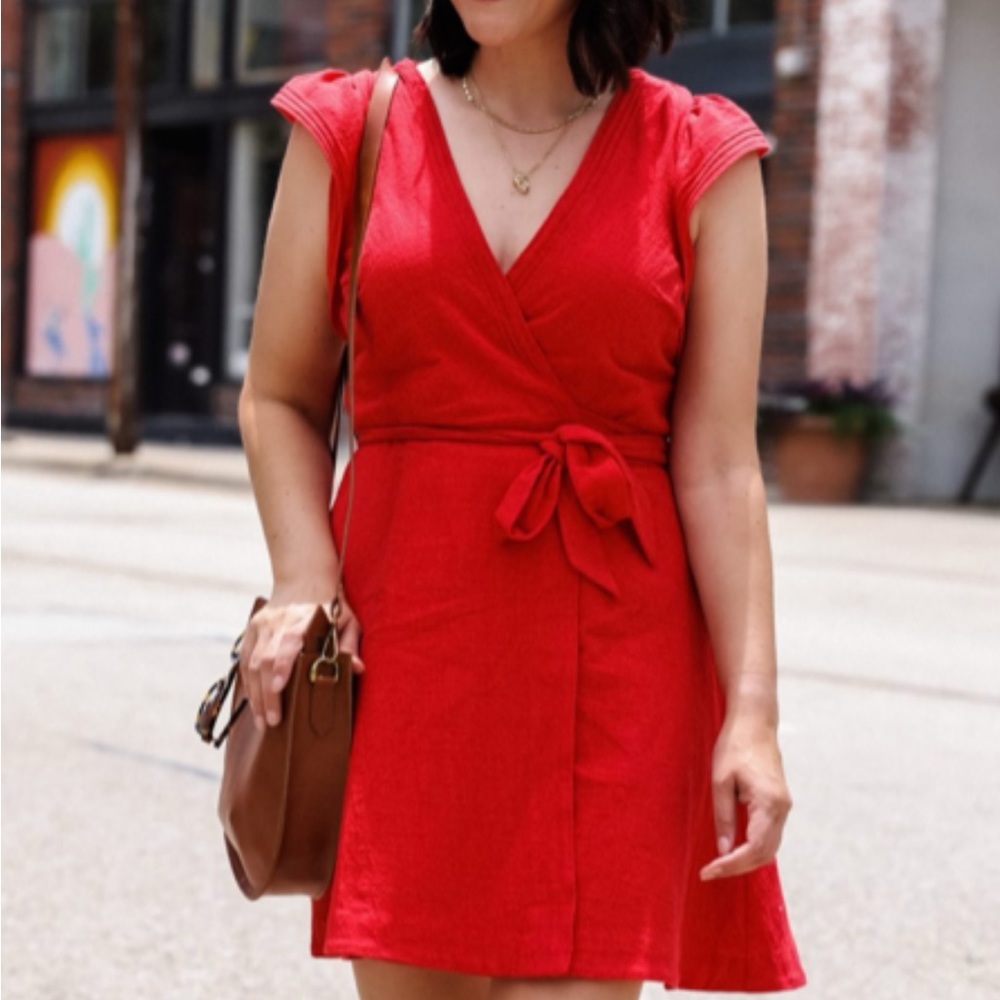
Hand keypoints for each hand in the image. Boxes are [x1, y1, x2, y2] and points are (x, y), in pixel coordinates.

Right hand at [238, 594, 364, 730]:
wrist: (303, 578)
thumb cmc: (330, 605)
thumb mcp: (346, 620)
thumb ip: (349, 644)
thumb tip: (357, 668)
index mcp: (302, 621)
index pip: (287, 646)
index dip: (282, 668)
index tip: (279, 690)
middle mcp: (278, 624)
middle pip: (266, 661)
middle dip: (267, 694)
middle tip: (272, 722)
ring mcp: (262, 627)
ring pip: (252, 664)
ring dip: (255, 695)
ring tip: (262, 722)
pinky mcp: (252, 630)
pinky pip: (244, 660)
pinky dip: (247, 683)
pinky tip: (252, 703)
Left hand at [699, 715, 791, 880]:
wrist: (754, 721)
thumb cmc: (734, 746)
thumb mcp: (720, 781)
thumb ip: (723, 817)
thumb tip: (723, 850)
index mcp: (769, 804)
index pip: (753, 849)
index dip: (730, 865)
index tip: (708, 872)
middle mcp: (782, 809)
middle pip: (764, 854)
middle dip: (738, 867)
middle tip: (710, 871)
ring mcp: (784, 806)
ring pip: (769, 847)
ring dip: (746, 860)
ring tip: (720, 864)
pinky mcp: (779, 802)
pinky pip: (770, 835)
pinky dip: (754, 847)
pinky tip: (734, 848)